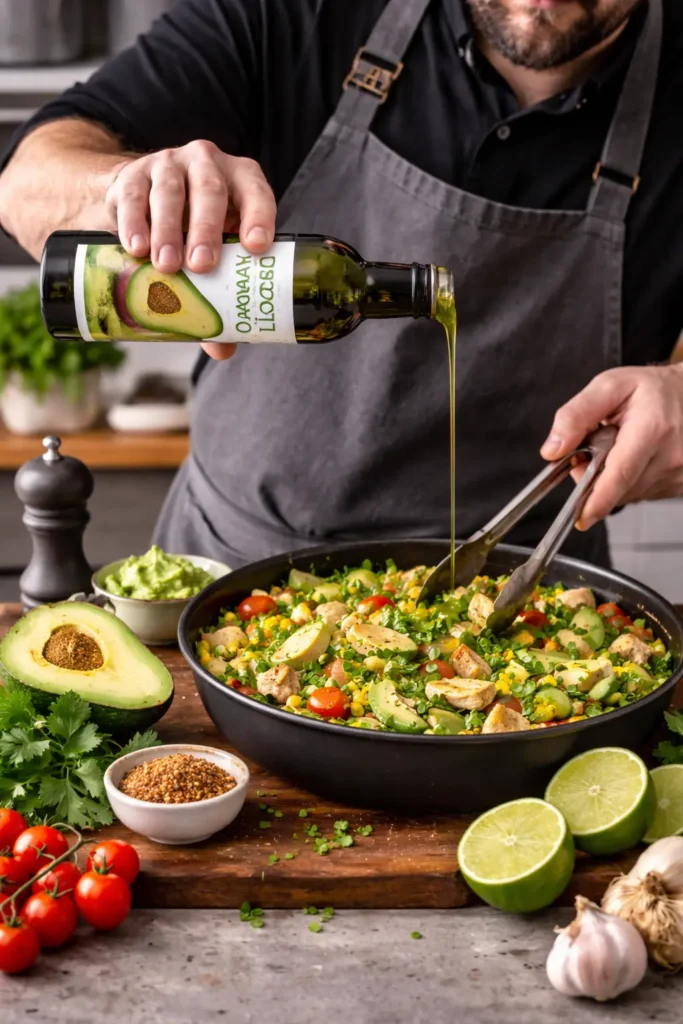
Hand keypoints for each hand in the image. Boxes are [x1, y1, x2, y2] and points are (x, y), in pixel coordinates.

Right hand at [105, 140, 276, 359]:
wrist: (138, 199)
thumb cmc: (190, 229)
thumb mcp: (210, 254)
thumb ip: (219, 295)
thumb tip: (224, 347)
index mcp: (240, 181)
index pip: (256, 192)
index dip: (259, 217)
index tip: (255, 248)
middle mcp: (206, 165)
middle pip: (210, 190)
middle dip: (206, 229)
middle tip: (202, 266)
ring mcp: (168, 164)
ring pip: (170, 192)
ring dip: (168, 230)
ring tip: (165, 266)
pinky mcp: (132, 174)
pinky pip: (133, 195)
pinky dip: (133, 223)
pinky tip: (135, 248)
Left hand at [541, 364, 682, 529]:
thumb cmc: (650, 390)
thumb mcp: (608, 387)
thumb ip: (575, 416)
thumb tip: (553, 450)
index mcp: (652, 428)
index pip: (620, 474)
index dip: (597, 500)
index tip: (582, 517)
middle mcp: (671, 455)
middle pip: (619, 488)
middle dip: (595, 477)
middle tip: (598, 445)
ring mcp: (679, 474)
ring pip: (628, 494)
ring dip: (613, 479)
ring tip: (621, 447)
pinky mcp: (680, 486)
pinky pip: (642, 494)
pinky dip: (629, 482)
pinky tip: (635, 459)